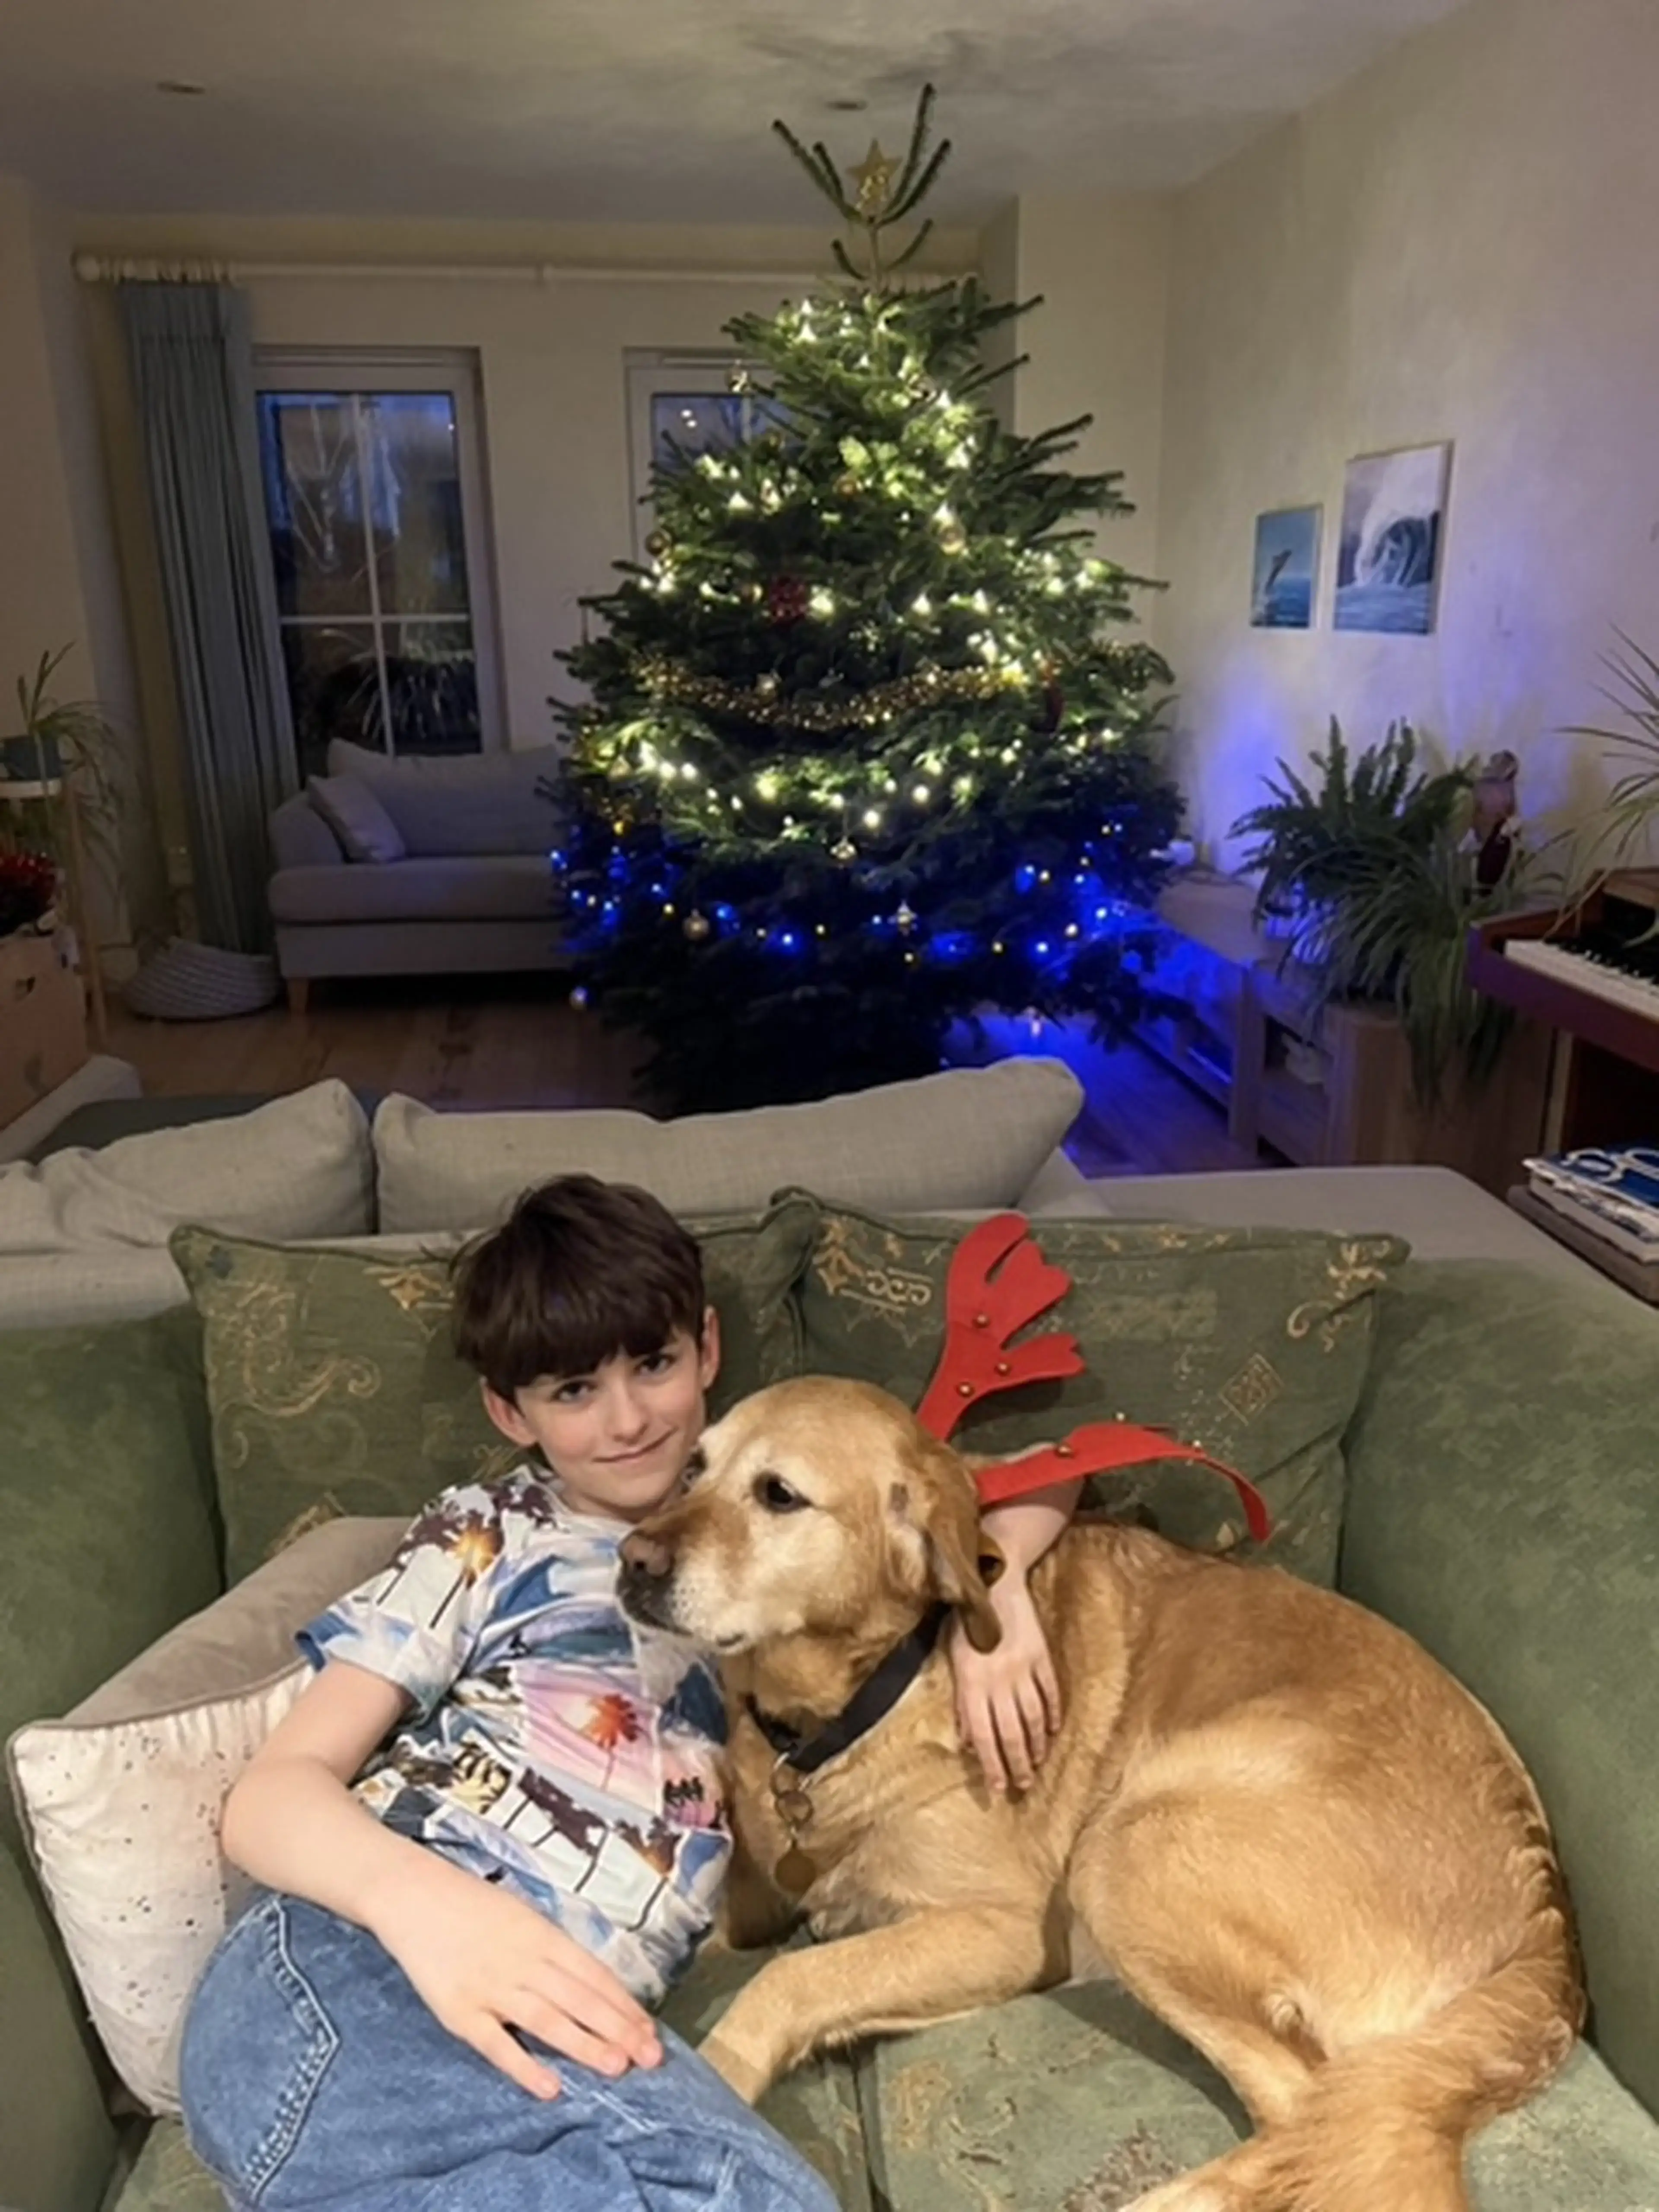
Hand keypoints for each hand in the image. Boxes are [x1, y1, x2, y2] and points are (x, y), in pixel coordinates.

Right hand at [370, 1856, 662, 2097]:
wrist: (414, 1897)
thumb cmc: (473, 1907)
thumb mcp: (523, 1917)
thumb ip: (553, 1951)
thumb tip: (592, 1985)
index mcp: (543, 1935)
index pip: (594, 1974)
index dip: (624, 2004)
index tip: (650, 2031)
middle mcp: (523, 1960)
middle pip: (579, 1998)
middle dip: (618, 2028)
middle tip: (651, 2058)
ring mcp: (491, 1986)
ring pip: (547, 2019)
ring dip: (585, 2044)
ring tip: (617, 2067)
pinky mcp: (458, 2011)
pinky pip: (496, 2044)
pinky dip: (523, 2066)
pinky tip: (549, 2087)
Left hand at [946, 1571, 1060, 1795]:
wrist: (994, 1579)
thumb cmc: (966, 1619)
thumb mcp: (953, 1657)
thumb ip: (960, 1700)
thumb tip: (967, 1740)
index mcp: (971, 1681)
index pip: (982, 1734)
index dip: (990, 1764)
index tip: (997, 1787)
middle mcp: (997, 1679)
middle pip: (1010, 1732)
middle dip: (1016, 1764)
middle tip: (1023, 1786)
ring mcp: (1022, 1668)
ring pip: (1032, 1718)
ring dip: (1036, 1746)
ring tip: (1037, 1765)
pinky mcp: (1041, 1656)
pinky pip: (1050, 1693)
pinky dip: (1052, 1715)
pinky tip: (1052, 1732)